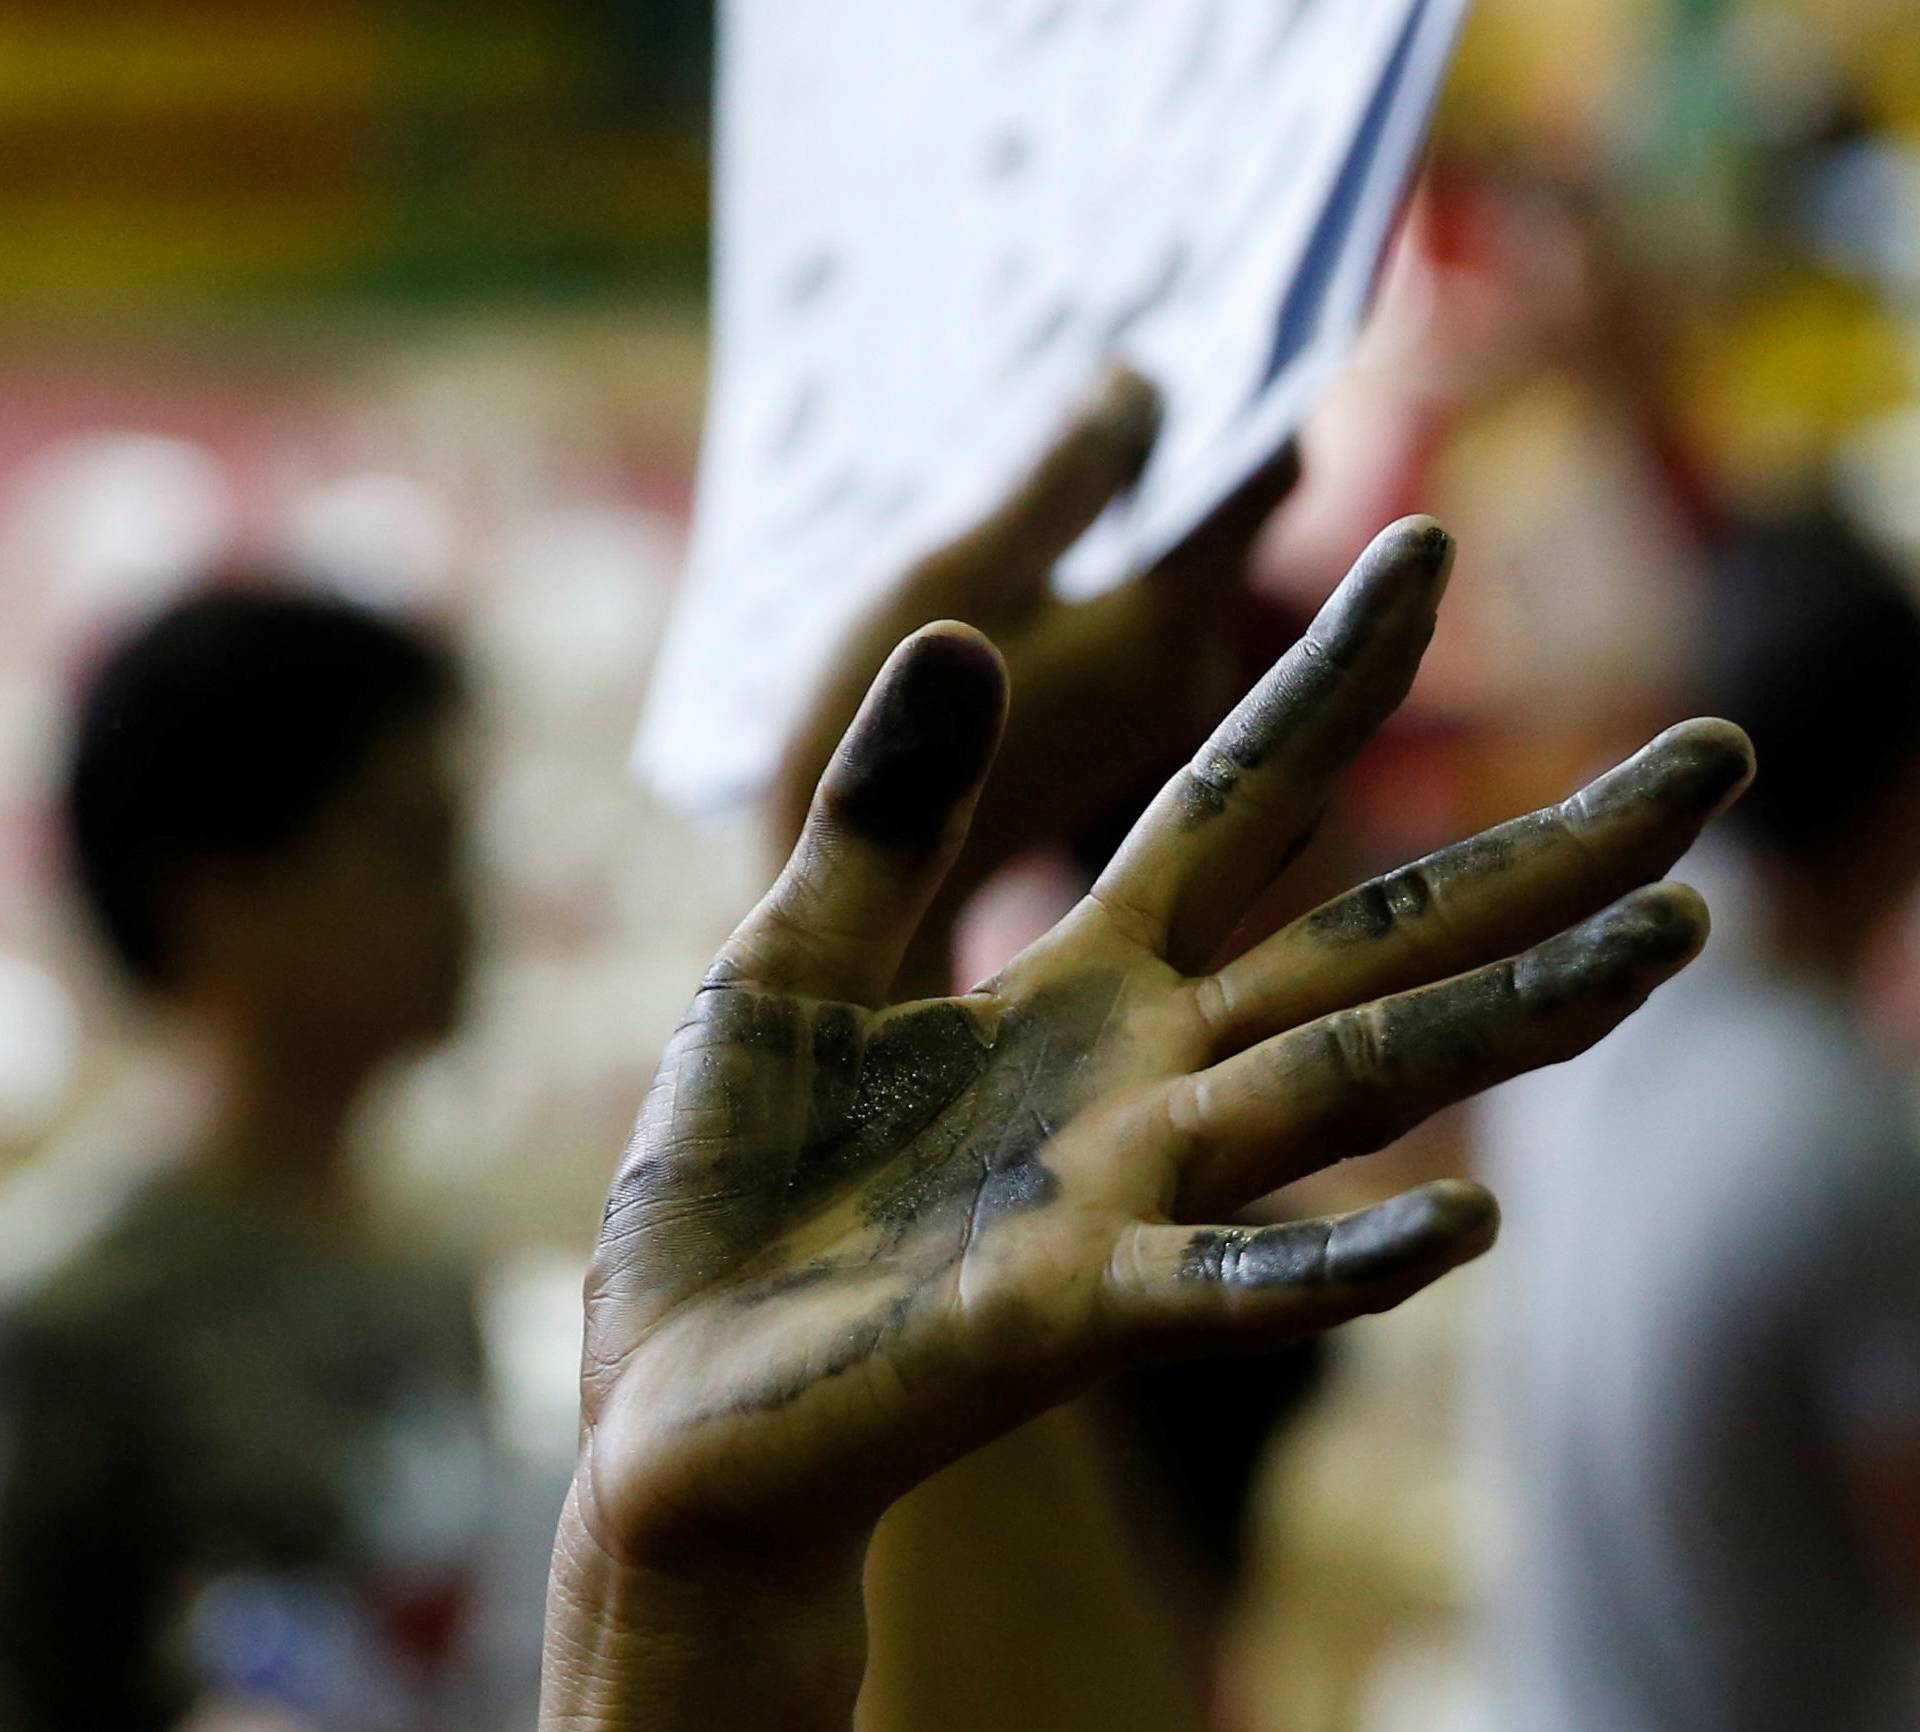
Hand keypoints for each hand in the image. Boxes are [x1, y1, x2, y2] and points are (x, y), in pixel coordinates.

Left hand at [584, 519, 1750, 1586]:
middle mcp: (1135, 1083)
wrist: (673, 1410)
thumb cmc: (731, 1202)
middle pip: (1370, 942)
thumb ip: (876, 821)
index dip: (1325, 680)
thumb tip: (968, 636)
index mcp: (1069, 989)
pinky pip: (1227, 1284)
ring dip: (1511, 1016)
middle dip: (1542, 854)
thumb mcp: (781, 968)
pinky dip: (1340, 1262)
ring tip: (1673, 932)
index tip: (1419, 546)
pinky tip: (1469, 1222)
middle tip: (1714, 756)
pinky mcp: (1059, 1317)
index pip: (1232, 805)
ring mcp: (1117, 1198)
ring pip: (1347, 1088)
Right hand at [771, 370, 1298, 920]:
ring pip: (1198, 566)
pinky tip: (1070, 532)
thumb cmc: (861, 765)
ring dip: (1163, 498)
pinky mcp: (1132, 739)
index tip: (1231, 286)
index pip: (1263, 466)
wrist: (847, 939)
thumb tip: (1146, 377)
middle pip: (1241, 513)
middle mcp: (1200, 680)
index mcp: (1165, 634)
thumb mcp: (939, 592)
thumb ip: (1055, 481)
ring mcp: (1170, 717)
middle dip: (1206, 430)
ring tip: (1093, 424)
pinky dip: (1130, 561)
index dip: (1258, 369)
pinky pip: (1159, 615)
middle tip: (1140, 350)